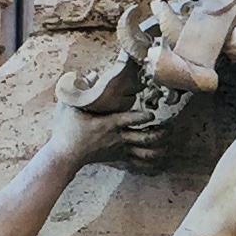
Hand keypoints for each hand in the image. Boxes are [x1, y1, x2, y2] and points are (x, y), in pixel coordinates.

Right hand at [52, 41, 173, 168]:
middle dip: (160, 133)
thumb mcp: (69, 106)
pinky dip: (151, 161)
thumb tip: (91, 73)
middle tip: (170, 127)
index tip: (153, 113)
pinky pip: (139, 162)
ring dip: (159, 147)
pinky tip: (160, 158)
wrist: (65, 154)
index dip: (144, 117)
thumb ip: (81, 88)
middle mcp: (117, 137)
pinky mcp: (119, 157)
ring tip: (169, 140)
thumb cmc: (66, 129)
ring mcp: (119, 149)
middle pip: (144, 138)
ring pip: (145, 152)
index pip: (130, 120)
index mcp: (108, 124)